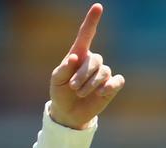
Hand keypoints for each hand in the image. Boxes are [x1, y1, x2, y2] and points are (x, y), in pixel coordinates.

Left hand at [49, 3, 124, 128]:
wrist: (68, 112)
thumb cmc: (60, 93)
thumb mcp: (56, 81)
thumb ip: (63, 69)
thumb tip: (75, 57)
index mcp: (78, 56)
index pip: (86, 36)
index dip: (92, 21)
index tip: (97, 7)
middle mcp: (92, 61)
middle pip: (94, 60)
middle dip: (82, 75)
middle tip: (72, 87)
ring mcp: (103, 72)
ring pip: (103, 72)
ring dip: (90, 84)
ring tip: (79, 93)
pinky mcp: (111, 85)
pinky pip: (116, 81)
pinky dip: (109, 87)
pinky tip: (101, 93)